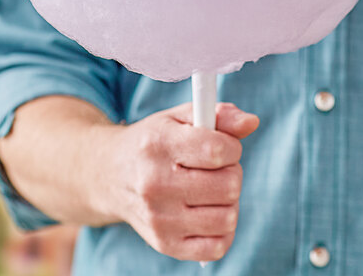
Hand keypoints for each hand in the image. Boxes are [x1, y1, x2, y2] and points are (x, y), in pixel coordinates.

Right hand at [98, 102, 258, 261]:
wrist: (110, 174)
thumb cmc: (153, 141)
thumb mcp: (180, 117)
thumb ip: (219, 115)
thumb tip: (252, 122)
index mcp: (159, 145)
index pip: (217, 150)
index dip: (231, 146)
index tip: (223, 144)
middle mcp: (155, 184)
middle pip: (228, 185)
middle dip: (231, 171)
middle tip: (215, 167)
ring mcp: (159, 219)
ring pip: (228, 217)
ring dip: (228, 200)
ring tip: (211, 188)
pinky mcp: (165, 244)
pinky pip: (217, 247)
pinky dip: (222, 229)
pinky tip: (208, 211)